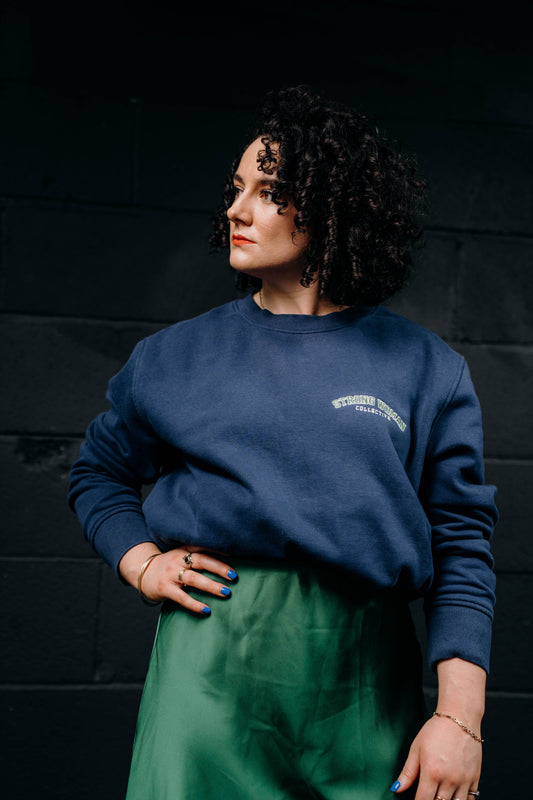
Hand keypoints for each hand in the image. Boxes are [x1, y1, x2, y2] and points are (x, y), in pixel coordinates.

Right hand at [119, 543, 236, 614]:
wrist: (143, 572)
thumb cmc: (169, 565)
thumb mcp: (181, 555)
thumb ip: (198, 557)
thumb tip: (226, 563)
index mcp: (184, 550)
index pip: (203, 548)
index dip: (219, 550)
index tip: (235, 555)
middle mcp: (178, 560)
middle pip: (202, 561)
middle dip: (219, 568)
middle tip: (234, 576)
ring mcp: (171, 574)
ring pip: (194, 579)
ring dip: (211, 586)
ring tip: (226, 592)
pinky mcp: (165, 588)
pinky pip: (182, 597)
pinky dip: (195, 604)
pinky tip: (206, 609)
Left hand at [392, 714, 480, 799]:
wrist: (460, 718)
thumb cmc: (436, 730)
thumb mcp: (416, 748)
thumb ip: (407, 772)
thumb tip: (396, 789)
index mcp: (432, 772)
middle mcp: (449, 780)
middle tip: (428, 795)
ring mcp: (464, 780)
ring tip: (440, 795)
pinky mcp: (475, 778)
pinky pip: (470, 799)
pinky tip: (454, 795)